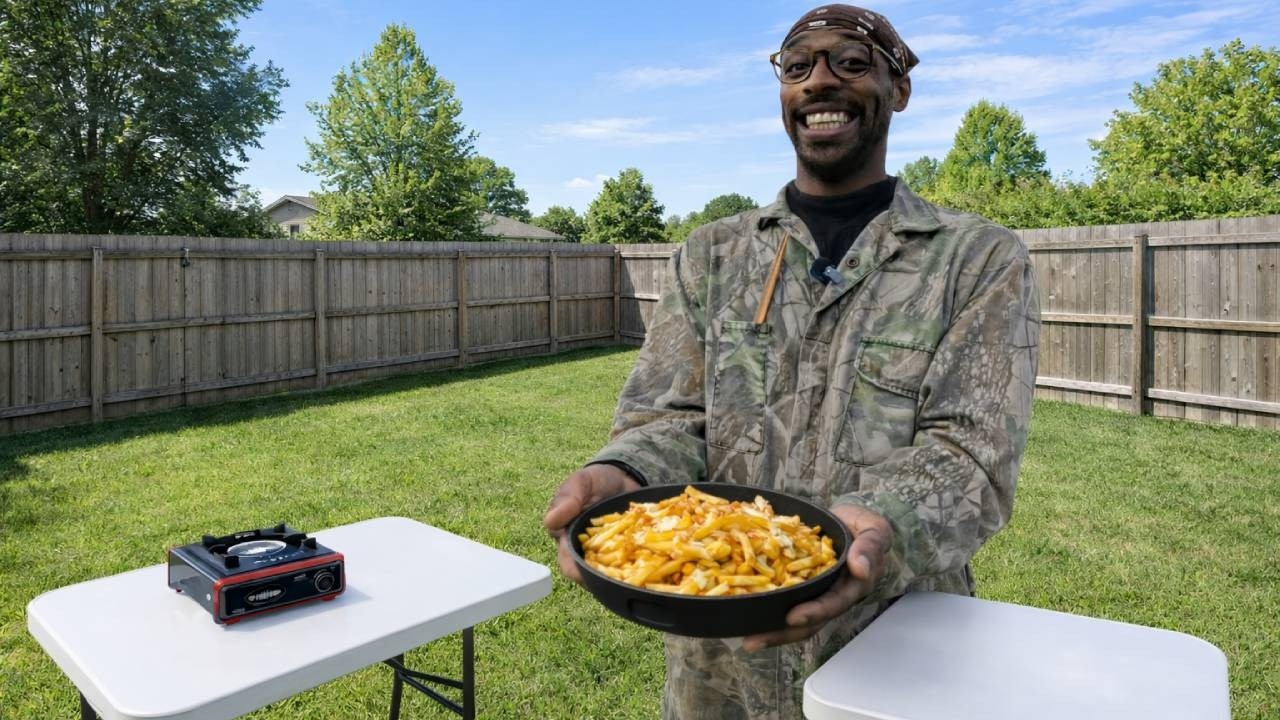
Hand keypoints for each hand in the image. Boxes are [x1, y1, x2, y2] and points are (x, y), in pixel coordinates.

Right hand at [543, 464, 642, 584]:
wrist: (623, 477)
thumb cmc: (595, 481)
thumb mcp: (580, 483)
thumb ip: (567, 498)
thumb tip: (551, 520)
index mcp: (567, 539)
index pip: (567, 562)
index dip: (576, 569)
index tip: (587, 570)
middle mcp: (586, 552)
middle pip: (591, 575)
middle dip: (604, 578)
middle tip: (619, 577)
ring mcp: (608, 555)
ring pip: (611, 575)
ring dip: (622, 577)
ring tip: (636, 577)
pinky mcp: (627, 554)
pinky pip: (632, 567)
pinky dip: (640, 569)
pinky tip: (652, 569)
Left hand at [741, 504, 891, 651]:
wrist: (851, 520)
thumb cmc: (865, 527)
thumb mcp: (874, 531)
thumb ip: (870, 547)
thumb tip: (860, 568)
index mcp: (852, 586)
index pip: (832, 604)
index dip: (813, 612)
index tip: (792, 617)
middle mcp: (831, 595)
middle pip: (808, 621)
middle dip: (782, 633)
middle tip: (754, 640)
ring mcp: (814, 592)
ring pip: (792, 617)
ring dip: (770, 629)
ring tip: (745, 638)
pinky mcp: (799, 583)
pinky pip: (782, 598)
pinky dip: (764, 606)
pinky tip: (742, 610)